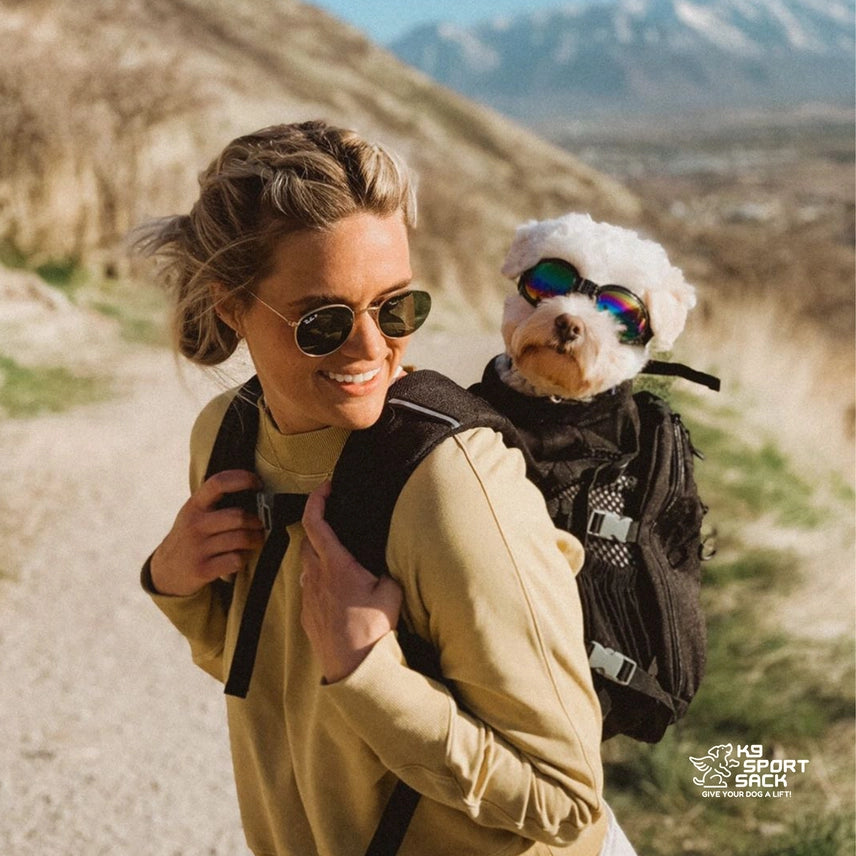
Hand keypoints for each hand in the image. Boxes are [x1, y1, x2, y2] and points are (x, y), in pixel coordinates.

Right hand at [149, 470, 265, 596]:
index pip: (218, 483)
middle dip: (257, 521)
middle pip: (239, 516)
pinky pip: (236, 560)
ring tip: (254, 541)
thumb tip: (254, 494)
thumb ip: (214, 504)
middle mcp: (195, 525)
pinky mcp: (202, 569)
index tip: (258, 483)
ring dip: (255, 540)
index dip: (242, 478)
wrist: (165, 573)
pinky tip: (240, 558)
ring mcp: (198, 548)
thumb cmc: (190, 538)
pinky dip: (244, 559)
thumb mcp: (193, 516)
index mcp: (194, 506)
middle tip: (259, 526)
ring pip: (242, 539)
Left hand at [300, 481, 402, 682]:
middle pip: (306, 540)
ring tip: (339, 558)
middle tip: (334, 522)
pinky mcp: (307, 614)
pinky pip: (309, 587)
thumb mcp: (391, 592)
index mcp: (336, 564)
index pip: (315, 522)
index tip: (326, 488)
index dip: (317, 500)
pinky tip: (337, 589)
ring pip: (306, 564)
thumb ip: (385, 570)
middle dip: (317, 526)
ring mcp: (309, 596)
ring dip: (317, 554)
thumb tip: (383, 565)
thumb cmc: (373, 628)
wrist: (354, 667)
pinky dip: (319, 579)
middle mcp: (316, 576)